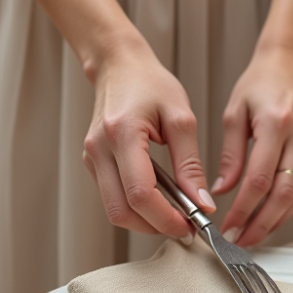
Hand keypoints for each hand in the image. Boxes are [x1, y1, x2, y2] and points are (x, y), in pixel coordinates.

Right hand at [82, 46, 213, 238]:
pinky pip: (111, 197)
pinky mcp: (93, 162)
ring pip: (114, 210)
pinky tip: (158, 200)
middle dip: (154, 226)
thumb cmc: (149, 83)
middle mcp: (99, 149)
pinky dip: (135, 207)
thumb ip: (191, 164)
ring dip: (144, 220)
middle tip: (184, 227)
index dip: (165, 218)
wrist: (119, 65)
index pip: (140, 194)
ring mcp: (91, 157)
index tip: (189, 225)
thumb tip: (201, 202)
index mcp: (121, 134)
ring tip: (174, 214)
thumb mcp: (181, 118)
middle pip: (121, 211)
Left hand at [212, 47, 292, 246]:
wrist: (289, 63)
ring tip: (257, 231)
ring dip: (279, 219)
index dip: (244, 209)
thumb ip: (231, 156)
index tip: (230, 225)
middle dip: (262, 223)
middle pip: (284, 194)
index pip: (260, 180)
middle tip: (243, 239)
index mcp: (276, 124)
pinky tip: (279, 212)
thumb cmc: (260, 83)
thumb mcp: (234, 114)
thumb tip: (222, 190)